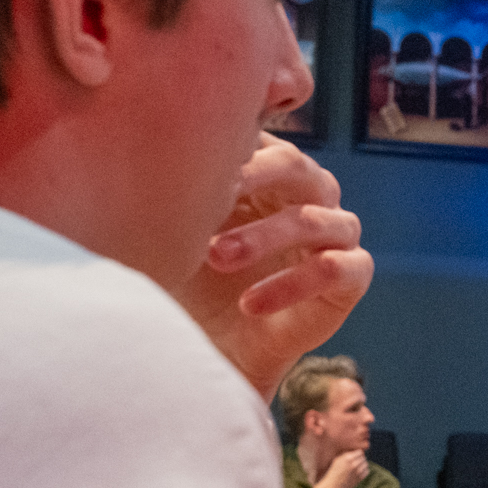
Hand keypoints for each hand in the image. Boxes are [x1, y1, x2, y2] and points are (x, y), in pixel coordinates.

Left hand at [175, 133, 373, 399]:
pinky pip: (338, 268)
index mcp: (269, 174)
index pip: (265, 139)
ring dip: (265, 236)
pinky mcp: (351, 278)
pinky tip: (250, 303)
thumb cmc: (191, 281)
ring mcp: (335, 235)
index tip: (186, 156)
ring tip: (215, 258)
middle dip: (254, 177)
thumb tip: (136, 141)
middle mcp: (309, 197)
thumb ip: (176, 190)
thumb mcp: (176, 232)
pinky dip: (292, 284)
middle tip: (211, 193)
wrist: (214, 348)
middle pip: (297, 166)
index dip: (234, 144)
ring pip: (316, 220)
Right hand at [314, 449, 370, 487]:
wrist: (332, 486)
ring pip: (366, 464)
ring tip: (355, 468)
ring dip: (362, 465)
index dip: (357, 454)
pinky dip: (363, 471)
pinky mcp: (360, 478)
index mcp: (347, 458)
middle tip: (354, 463)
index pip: (360, 452)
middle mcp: (353, 464)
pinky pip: (366, 471)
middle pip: (363, 458)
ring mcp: (357, 471)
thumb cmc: (334, 472)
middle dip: (360, 460)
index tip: (354, 457)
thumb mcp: (337, 460)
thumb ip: (347, 454)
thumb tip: (357, 451)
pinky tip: (357, 473)